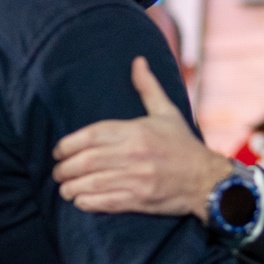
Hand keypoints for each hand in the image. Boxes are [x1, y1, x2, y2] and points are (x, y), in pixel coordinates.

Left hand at [52, 57, 231, 219]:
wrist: (206, 179)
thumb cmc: (182, 145)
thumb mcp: (167, 112)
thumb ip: (148, 88)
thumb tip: (138, 61)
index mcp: (137, 132)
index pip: (91, 136)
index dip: (68, 144)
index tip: (59, 150)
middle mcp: (134, 155)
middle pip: (86, 161)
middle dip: (64, 168)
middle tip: (58, 171)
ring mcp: (136, 179)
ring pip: (91, 183)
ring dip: (71, 187)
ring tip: (64, 187)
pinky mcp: (139, 200)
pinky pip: (104, 202)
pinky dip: (86, 201)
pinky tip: (79, 199)